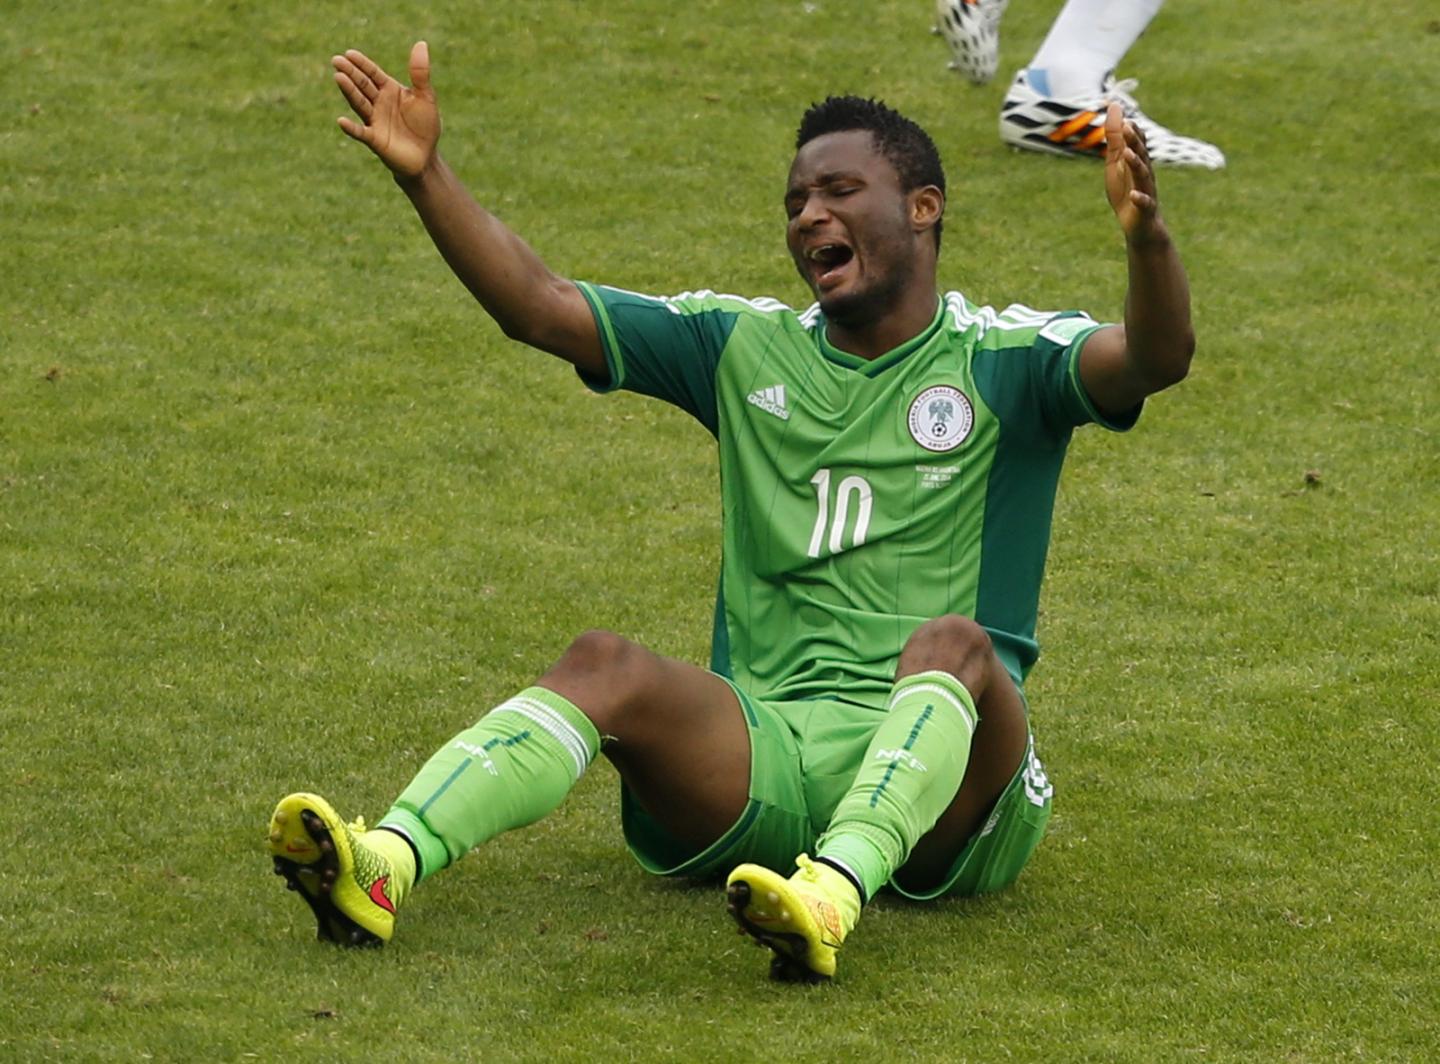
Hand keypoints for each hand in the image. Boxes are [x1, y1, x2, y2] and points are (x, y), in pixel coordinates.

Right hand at [332, 41, 438, 179]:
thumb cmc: (425, 125)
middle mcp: (378, 103)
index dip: (362, 64)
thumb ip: (420, 73)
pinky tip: (341, 121)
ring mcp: (374, 121)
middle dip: (350, 73)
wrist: (426, 156)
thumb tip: (421, 43)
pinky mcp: (375, 140)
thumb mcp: (425, 96)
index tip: (349, 53)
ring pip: (359, 103)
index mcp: (389, 90)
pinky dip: (351, 128)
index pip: (373, 73)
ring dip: (349, 91)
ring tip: (338, 77)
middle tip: (336, 60)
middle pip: (362, 85)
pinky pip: (361, 132)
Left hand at [1103, 102, 1161, 242]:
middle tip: (1126, 126)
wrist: (1139, 224)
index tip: (1123, 117)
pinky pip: (1145, 203)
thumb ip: (1115, 138)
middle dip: (1134, 140)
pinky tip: (1134, 195)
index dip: (1131, 130)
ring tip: (1127, 154)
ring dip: (1136, 163)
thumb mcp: (1116, 162)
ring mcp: (1146, 190)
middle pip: (1141, 154)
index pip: (1137, 142)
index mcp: (1137, 161)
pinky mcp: (1145, 209)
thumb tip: (1115, 108)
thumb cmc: (1126, 189)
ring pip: (1143, 175)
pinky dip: (1140, 198)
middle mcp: (1144, 173)